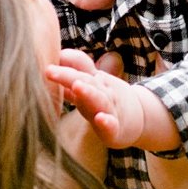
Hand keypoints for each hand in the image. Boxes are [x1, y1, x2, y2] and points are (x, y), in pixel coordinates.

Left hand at [44, 50, 180, 151]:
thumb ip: (73, 73)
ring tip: (76, 86)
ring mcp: (111, 109)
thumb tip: (53, 59)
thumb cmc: (106, 100)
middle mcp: (103, 92)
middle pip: (86, 81)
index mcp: (94, 81)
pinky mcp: (115, 129)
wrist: (140, 119)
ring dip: (88, 92)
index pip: (81, 67)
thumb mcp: (90, 85)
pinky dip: (107, 122)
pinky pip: (112, 126)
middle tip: (49, 70)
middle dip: (68, 75)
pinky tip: (100, 119)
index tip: (46, 61)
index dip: (65, 62)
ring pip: (99, 100)